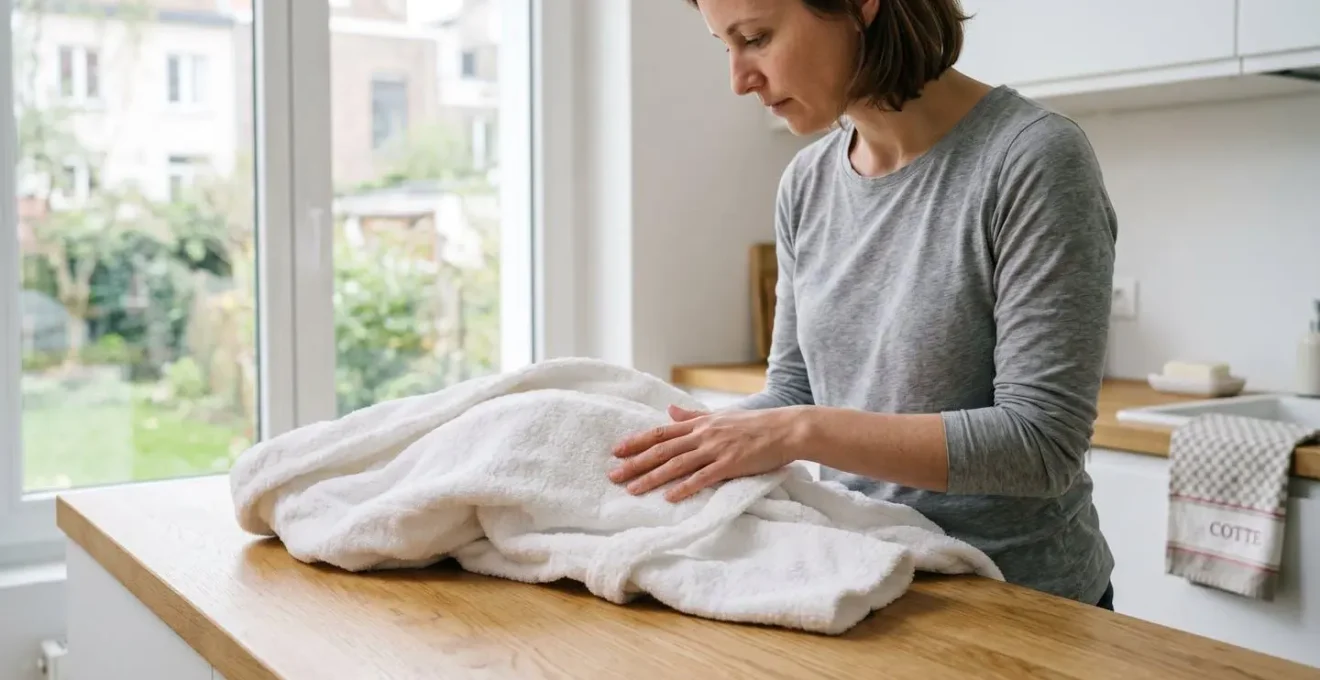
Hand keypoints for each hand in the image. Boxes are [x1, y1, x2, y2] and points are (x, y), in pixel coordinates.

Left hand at [607, 404, 807, 501]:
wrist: (786, 429)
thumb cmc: (755, 424)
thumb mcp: (720, 416)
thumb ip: (693, 416)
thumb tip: (670, 410)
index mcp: (700, 424)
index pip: (661, 432)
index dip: (637, 442)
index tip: (617, 451)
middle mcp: (703, 435)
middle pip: (662, 449)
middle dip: (636, 463)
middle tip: (613, 475)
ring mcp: (716, 449)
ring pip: (677, 464)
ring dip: (652, 477)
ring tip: (633, 489)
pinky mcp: (730, 464)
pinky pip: (703, 477)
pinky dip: (685, 487)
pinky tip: (669, 497)